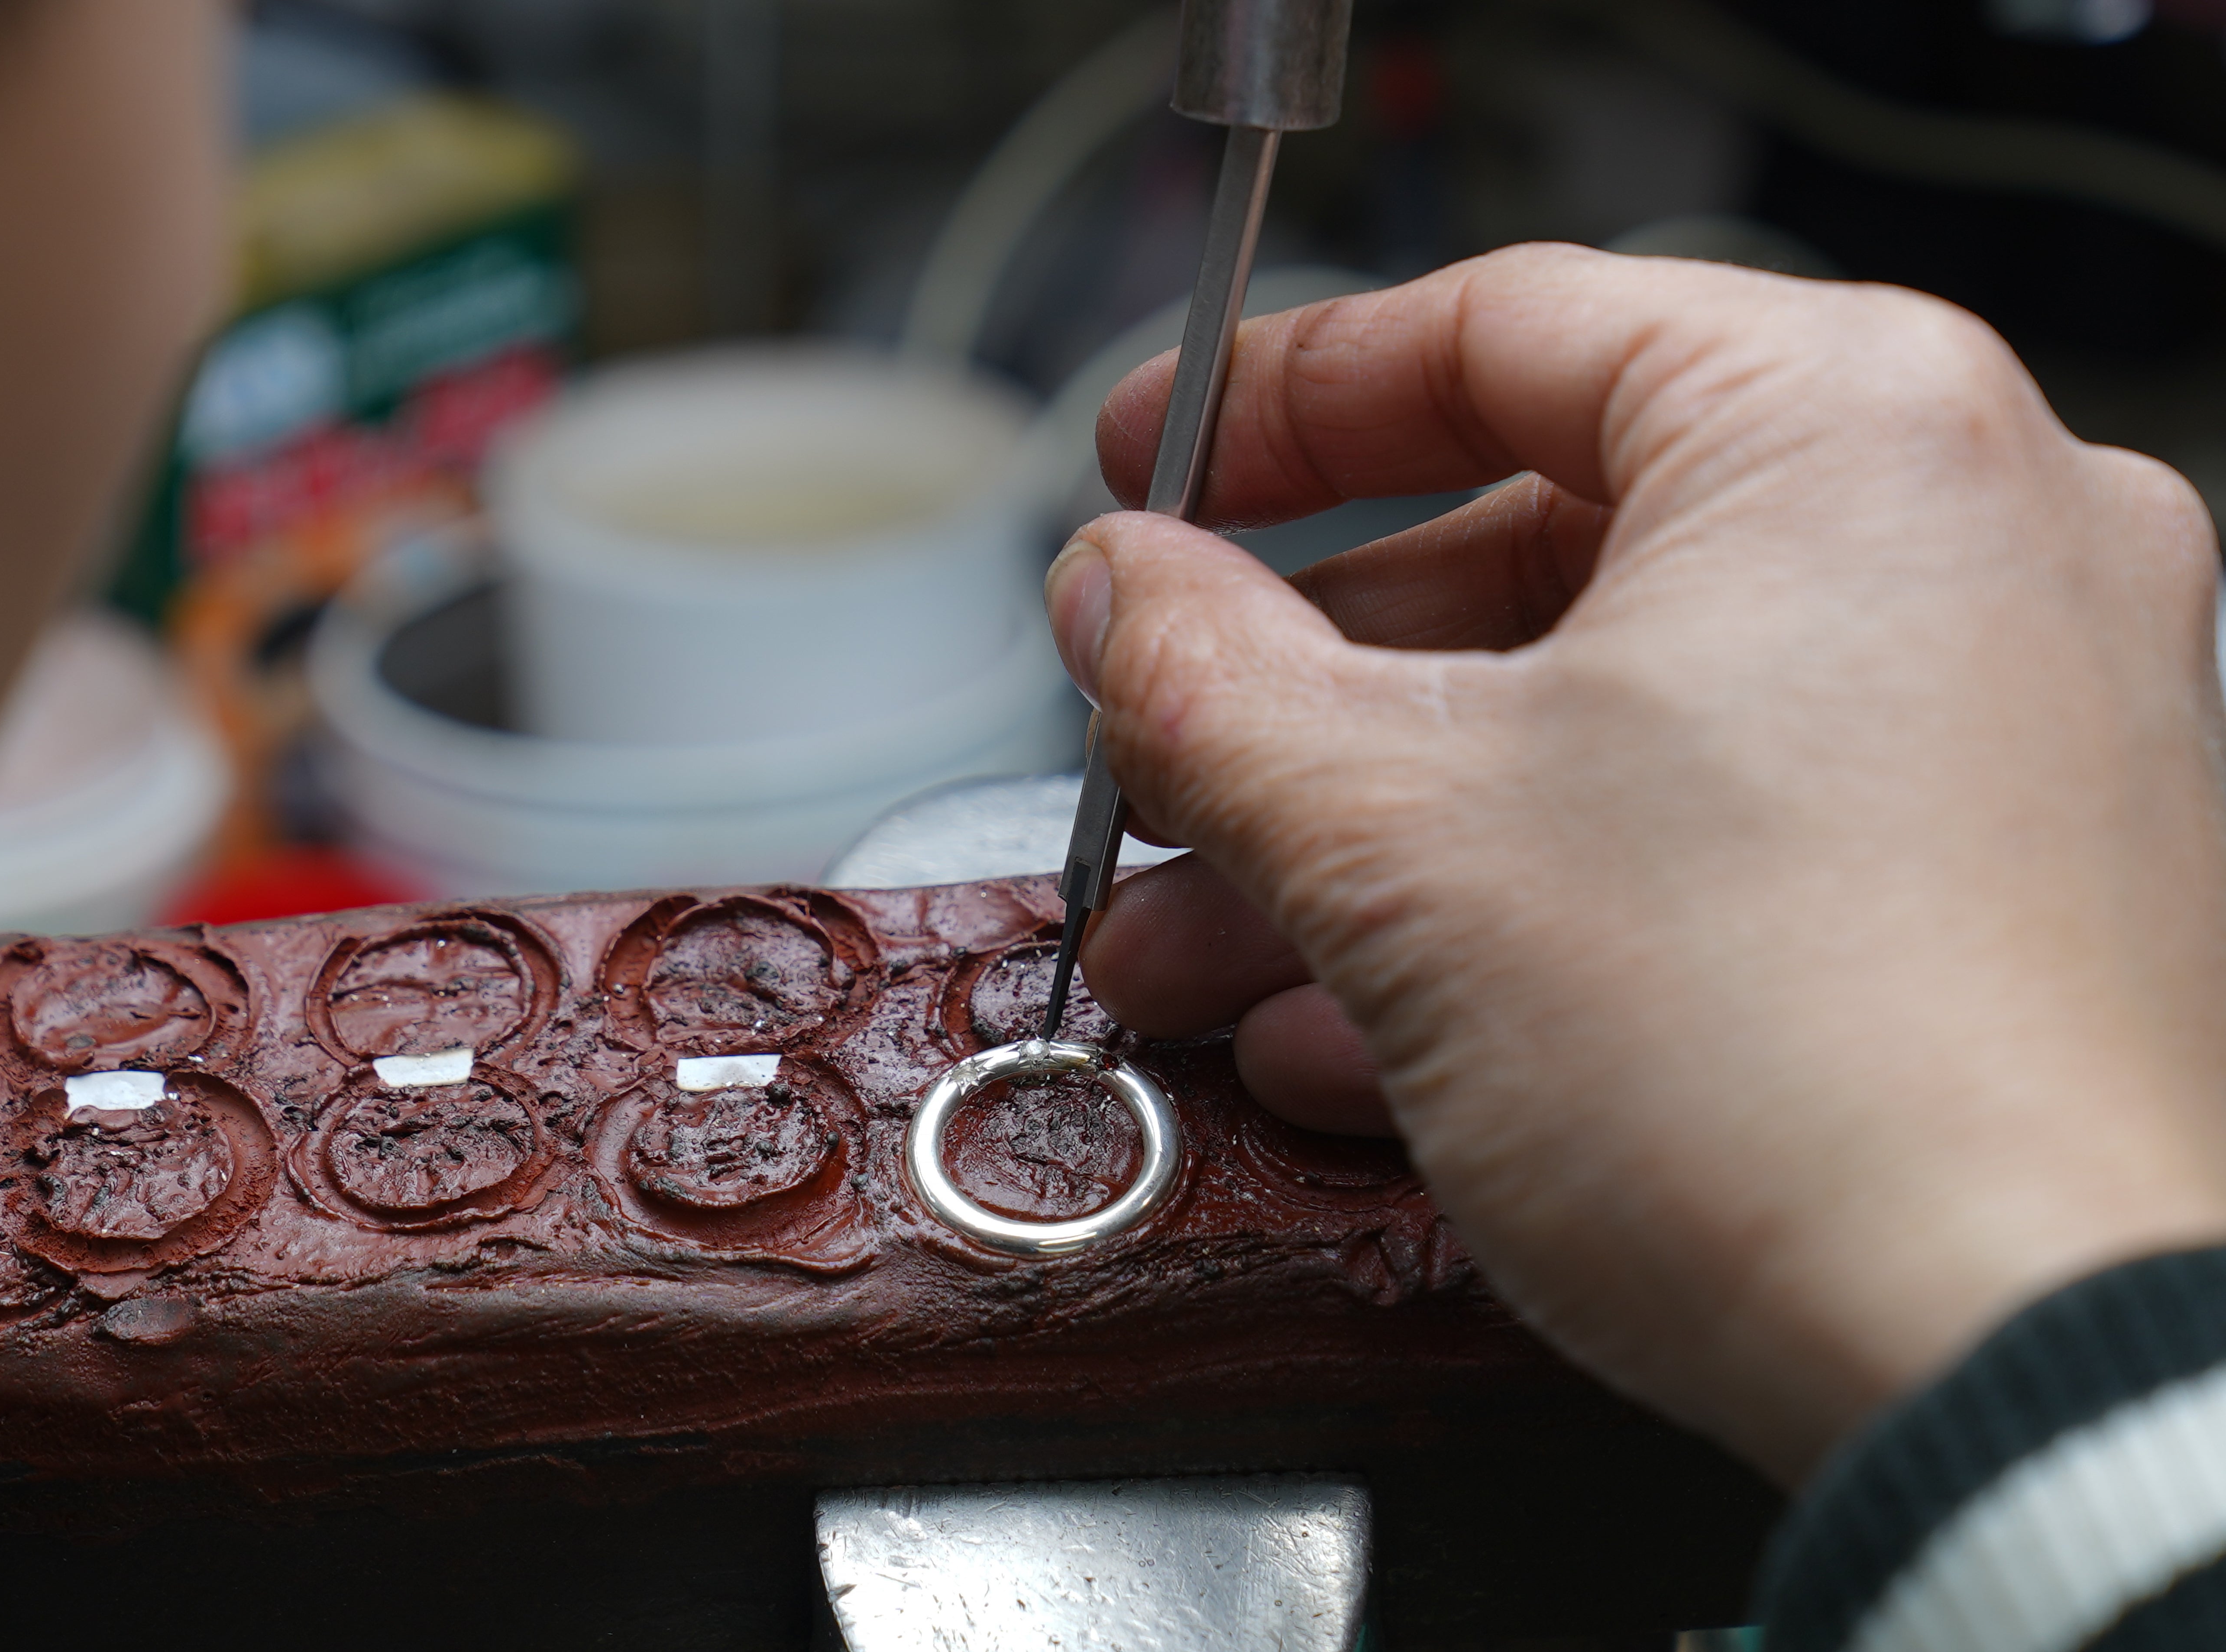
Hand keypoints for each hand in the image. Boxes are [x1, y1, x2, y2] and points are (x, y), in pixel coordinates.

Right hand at [1050, 243, 2225, 1482]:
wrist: (2010, 1375)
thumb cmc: (1769, 1071)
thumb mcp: (1391, 838)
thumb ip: (1206, 677)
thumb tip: (1115, 594)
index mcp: (1850, 431)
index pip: (1498, 331)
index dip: (1277, 397)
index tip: (1154, 466)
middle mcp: (1970, 539)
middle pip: (1542, 557)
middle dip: (1301, 700)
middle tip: (1161, 760)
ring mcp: (2010, 720)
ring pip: (1611, 724)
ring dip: (1380, 835)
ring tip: (1207, 948)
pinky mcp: (2000, 885)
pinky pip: (1711, 841)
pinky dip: (1528, 906)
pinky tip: (1361, 1029)